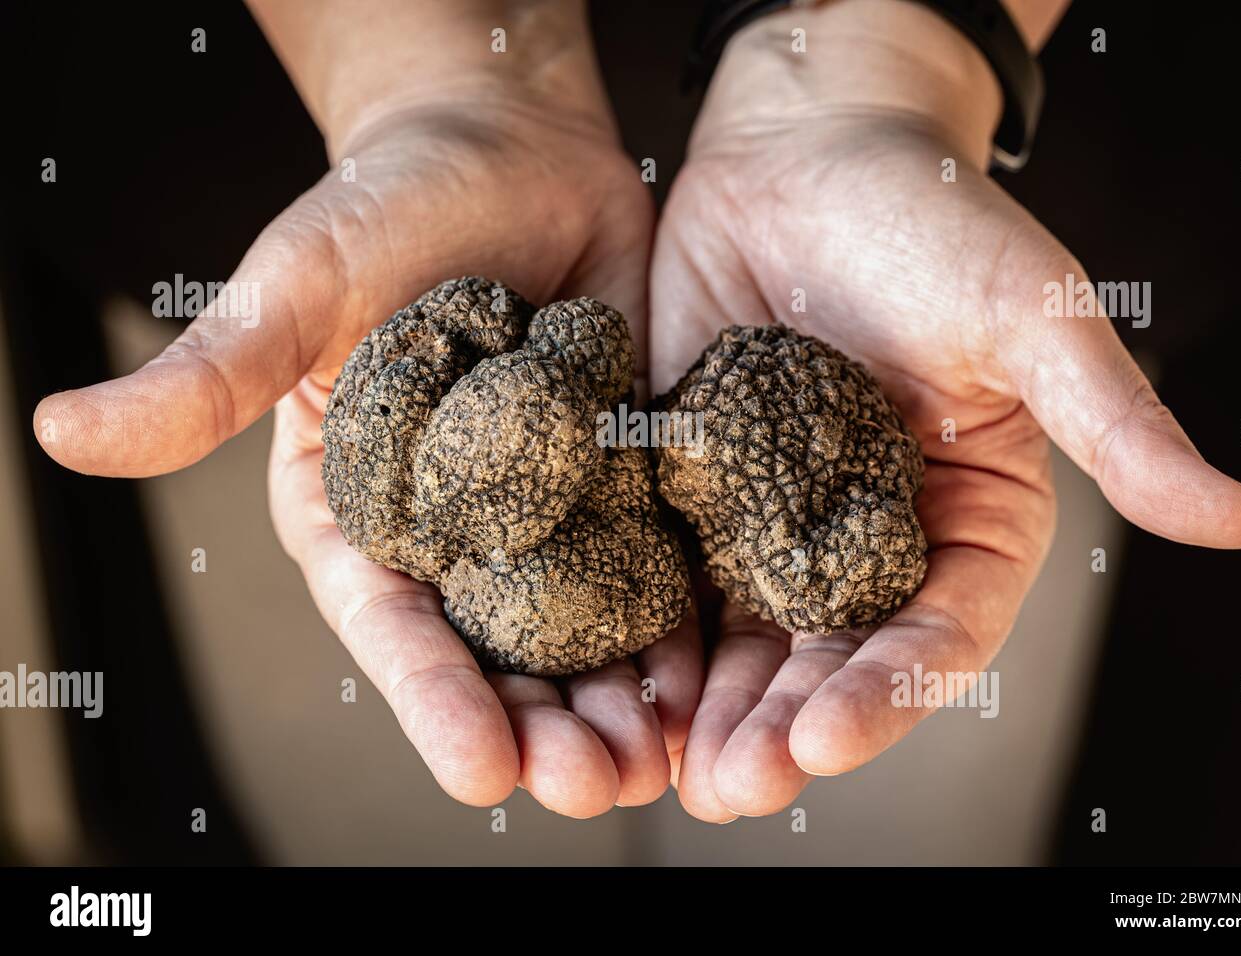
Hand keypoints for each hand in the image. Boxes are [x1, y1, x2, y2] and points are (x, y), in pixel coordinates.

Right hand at [33, 0, 699, 817]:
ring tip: (659, 760)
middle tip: (593, 784)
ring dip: (621, 701)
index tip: (481, 769)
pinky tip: (710, 678)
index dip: (432, 697)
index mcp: (361, 512)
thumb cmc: (383, 212)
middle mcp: (457, 532)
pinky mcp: (626, 479)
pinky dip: (680, 624)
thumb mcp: (294, 291)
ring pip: (584, 630)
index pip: (391, 624)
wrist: (504, 155)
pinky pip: (655, 564)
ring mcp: (550, 512)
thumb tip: (62, 428)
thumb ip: (209, 377)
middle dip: (542, 726)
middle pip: (498, 652)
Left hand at [650, 0, 1240, 821]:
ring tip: (670, 770)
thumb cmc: (934, 221)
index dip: (889, 692)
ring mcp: (772, 519)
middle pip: (831, 654)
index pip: (937, 630)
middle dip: (784, 724)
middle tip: (734, 785)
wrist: (806, 152)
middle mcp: (868, 537)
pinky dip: (648, 630)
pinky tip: (616, 682)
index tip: (828, 739)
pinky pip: (669, 570)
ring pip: (745, 634)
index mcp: (965, 519)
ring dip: (711, 706)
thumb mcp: (1034, 319)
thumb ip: (1116, 426)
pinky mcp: (694, 486)